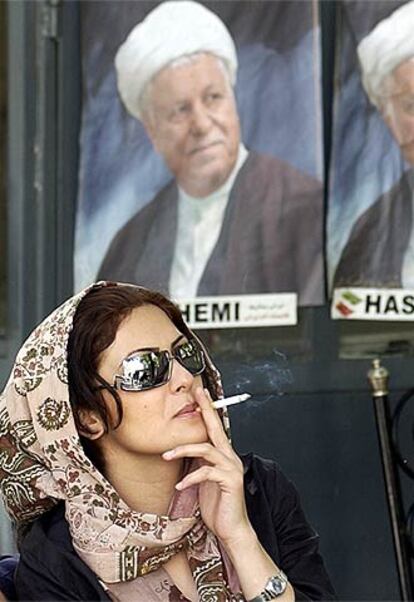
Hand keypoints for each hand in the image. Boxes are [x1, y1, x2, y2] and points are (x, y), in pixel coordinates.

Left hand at [162, 387, 253, 545]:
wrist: (231, 528)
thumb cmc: (217, 504)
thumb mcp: (204, 478)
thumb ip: (199, 462)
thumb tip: (184, 450)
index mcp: (223, 455)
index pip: (214, 427)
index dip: (207, 409)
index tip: (200, 393)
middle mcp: (229, 457)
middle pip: (216, 428)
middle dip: (205, 409)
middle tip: (196, 395)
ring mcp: (231, 468)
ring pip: (206, 449)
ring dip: (183, 450)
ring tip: (166, 455)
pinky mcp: (230, 481)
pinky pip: (206, 472)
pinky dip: (190, 478)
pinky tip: (179, 485)